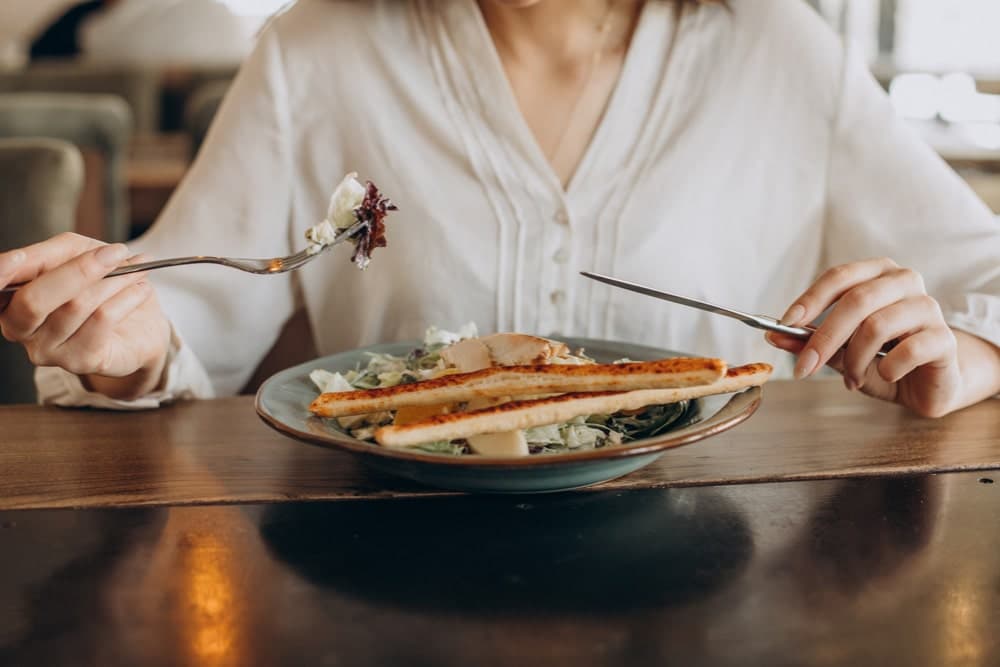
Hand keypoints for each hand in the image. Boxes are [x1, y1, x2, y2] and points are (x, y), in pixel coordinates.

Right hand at [0, 233, 170, 399]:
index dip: (4, 272)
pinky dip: (127, 298)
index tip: (21, 258)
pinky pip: (103, 320)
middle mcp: (18, 328)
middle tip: (118, 252)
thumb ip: (52, 253)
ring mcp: (46, 350)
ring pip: (77, 306)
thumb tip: (26, 255)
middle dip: (80, 270)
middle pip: (35, 300)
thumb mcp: (75, 255)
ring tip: (138, 270)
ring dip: (116, 281)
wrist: (138, 324)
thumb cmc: (99, 283)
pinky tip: (141, 289)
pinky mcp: (78, 361)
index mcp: (8, 299)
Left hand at [765, 257, 961, 417]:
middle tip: (804, 368)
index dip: (810, 300)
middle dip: (823, 337)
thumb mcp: (840, 352)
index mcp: (877, 274)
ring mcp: (929, 307)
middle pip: (856, 301)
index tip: (785, 324)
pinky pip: (907, 350)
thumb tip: (773, 336)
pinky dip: (886, 369)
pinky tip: (886, 375)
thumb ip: (810, 342)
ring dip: (854, 359)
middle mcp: (905, 282)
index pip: (839, 277)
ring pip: (877, 326)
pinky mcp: (945, 339)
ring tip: (852, 378)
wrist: (928, 385)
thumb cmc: (883, 359)